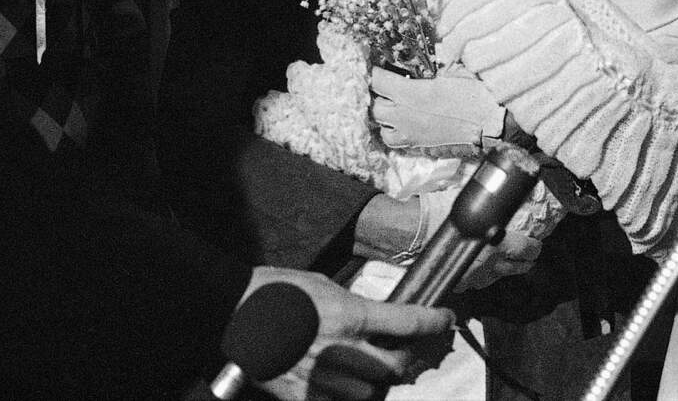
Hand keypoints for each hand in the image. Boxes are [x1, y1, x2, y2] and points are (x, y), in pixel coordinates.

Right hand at [240, 267, 452, 400]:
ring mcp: (320, 378)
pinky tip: (338, 384)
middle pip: (394, 367)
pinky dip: (342, 397)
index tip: (445, 320)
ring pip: (368, 394)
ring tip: (365, 369)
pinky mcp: (299, 396)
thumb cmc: (277, 290)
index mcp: (350, 316)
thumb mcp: (326, 287)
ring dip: (372, 383)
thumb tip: (376, 320)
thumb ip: (354, 307)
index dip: (434, 322)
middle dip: (403, 358)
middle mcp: (342, 350)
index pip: (408, 323)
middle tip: (402, 349)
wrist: (232, 309)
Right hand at [360, 188, 541, 288]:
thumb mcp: (470, 203)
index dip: (535, 247)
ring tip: (505, 259)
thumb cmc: (438, 213)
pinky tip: (480, 266)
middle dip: (525, 261)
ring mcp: (474, 278)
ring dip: (505, 269)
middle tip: (526, 253)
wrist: (409, 233)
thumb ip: (489, 206)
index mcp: (496, 244)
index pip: (528, 250)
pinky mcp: (459, 285)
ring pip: (500, 278)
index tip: (536, 243)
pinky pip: (478, 282)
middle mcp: (489, 266)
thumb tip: (501, 197)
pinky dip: (483, 275)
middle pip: (519, 269)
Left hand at [369, 65, 505, 151]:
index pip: (378, 81)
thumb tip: (427, 57)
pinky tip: (407, 124)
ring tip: (396, 108)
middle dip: (380, 96)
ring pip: (383, 129)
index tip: (382, 68)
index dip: (377, 72)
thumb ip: (434, 65)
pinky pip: (397, 143)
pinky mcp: (421, 146)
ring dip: (386, 118)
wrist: (492, 123)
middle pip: (376, 107)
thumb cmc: (476, 94)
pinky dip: (396, 133)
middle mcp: (406, 116)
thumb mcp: (454, 70)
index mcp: (412, 93)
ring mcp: (412, 134)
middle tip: (390, 87)